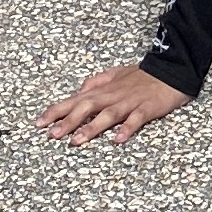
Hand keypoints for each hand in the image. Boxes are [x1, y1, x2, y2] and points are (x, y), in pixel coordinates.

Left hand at [41, 63, 187, 145]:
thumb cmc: (142, 76)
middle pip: (87, 107)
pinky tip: (118, 140)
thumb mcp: (116, 74)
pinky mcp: (147, 108)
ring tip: (77, 141)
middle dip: (68, 121)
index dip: (57, 111)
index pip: (75, 99)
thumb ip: (96, 82)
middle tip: (52, 135)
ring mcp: (130, 102)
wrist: (172, 70)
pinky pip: (136, 119)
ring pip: (107, 115)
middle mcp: (113, 95)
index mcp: (104, 89)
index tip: (39, 123)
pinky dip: (127, 129)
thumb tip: (79, 90)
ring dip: (91, 128)